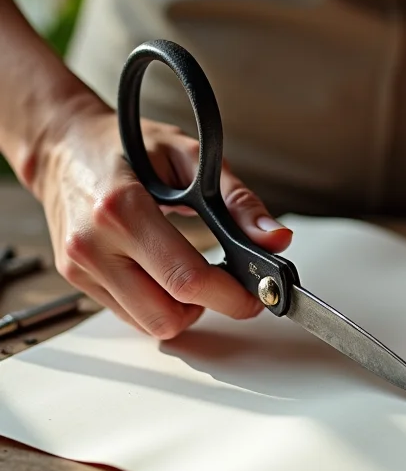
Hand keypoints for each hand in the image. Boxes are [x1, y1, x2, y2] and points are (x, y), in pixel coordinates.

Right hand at [37, 101, 291, 337]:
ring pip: (151, 324)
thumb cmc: (128, 146)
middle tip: (226, 284)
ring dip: (183, 310)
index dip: (230, 296)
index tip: (254, 296)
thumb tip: (275, 239)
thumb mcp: (191, 158)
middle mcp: (93, 245)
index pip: (186, 279)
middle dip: (209, 307)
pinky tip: (164, 274)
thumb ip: (238, 201)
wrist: (65, 146)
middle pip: (168, 316)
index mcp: (121, 209)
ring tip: (192, 274)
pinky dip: (158, 305)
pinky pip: (132, 317)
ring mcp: (80, 267)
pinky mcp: (76, 280)